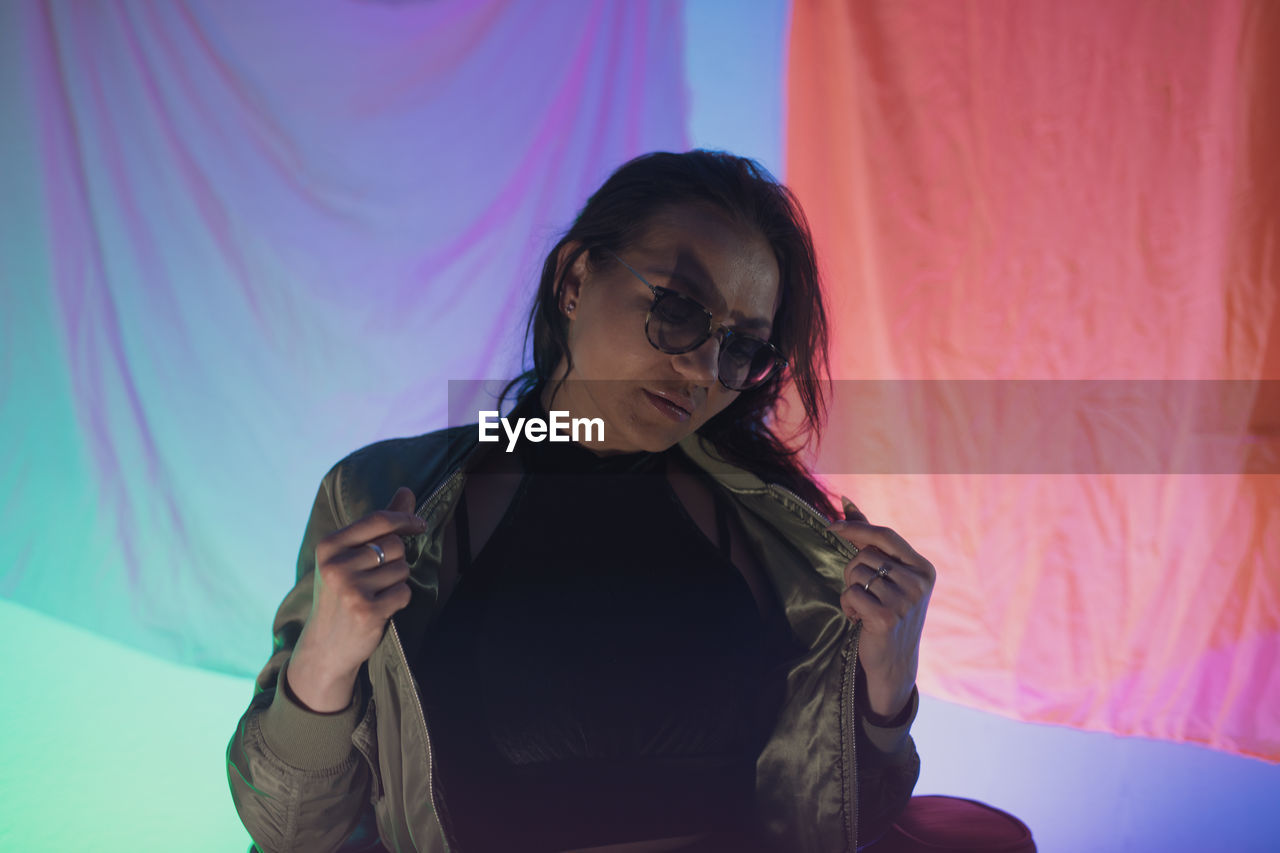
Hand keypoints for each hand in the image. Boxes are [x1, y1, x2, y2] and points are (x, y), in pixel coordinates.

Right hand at [287, 486, 424, 711]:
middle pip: (395, 545)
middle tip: (377, 578)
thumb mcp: (349, 557)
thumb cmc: (341, 594)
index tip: (419, 525)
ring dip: (397, 581)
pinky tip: (380, 608)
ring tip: (375, 594)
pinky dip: (399, 600)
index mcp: (329, 546)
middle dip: (397, 560)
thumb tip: (407, 491)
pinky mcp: (367, 610)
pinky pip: (404, 593)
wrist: (325, 646)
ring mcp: (351, 589)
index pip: (378, 519)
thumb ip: (379, 525)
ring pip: (402, 569)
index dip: (405, 519)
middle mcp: (336, 565)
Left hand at [830, 497, 934, 719]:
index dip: (856, 528)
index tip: (830, 525)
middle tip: (862, 592)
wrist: (894, 661)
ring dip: (850, 590)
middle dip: (852, 570)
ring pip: (856, 574)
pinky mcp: (887, 617)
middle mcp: (918, 582)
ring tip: (864, 608)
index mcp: (923, 568)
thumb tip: (846, 501)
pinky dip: (847, 606)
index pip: (885, 535)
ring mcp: (905, 601)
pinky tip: (860, 620)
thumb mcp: (888, 576)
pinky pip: (851, 594)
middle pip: (866, 555)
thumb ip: (871, 539)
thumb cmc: (888, 612)